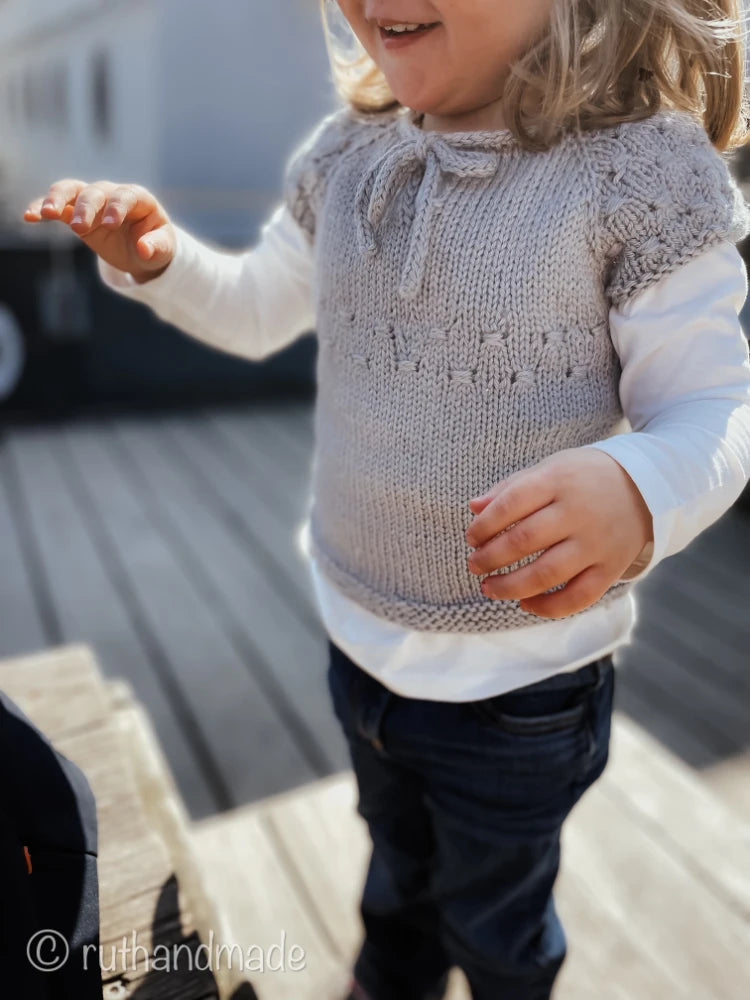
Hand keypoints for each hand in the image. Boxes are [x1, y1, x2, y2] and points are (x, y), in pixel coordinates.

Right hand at [23, 179, 175, 282]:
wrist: (143, 249)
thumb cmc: (156, 245)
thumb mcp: (164, 250)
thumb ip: (156, 247)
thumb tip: (144, 249)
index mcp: (139, 199)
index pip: (125, 196)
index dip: (117, 207)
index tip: (111, 224)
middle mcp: (113, 195)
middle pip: (95, 192)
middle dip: (87, 208)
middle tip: (80, 228)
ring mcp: (93, 202)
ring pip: (72, 191)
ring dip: (58, 199)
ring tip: (47, 213)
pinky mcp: (76, 213)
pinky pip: (58, 207)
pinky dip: (42, 209)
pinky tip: (30, 216)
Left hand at [465, 448, 653, 618]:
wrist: (647, 488)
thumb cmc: (585, 478)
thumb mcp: (551, 469)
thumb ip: (511, 488)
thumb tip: (474, 508)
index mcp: (559, 480)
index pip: (512, 503)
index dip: (485, 525)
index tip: (472, 538)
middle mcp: (578, 512)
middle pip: (524, 540)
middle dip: (491, 557)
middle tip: (475, 565)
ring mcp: (596, 542)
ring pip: (547, 574)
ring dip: (511, 586)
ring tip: (489, 588)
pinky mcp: (611, 568)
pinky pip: (578, 597)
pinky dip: (548, 607)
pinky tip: (526, 604)